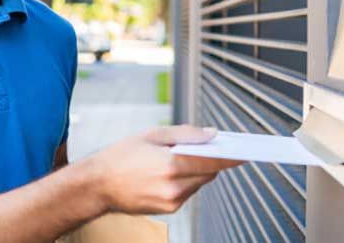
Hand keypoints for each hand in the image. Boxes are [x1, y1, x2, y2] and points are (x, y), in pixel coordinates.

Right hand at [86, 124, 242, 214]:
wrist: (98, 185)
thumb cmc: (120, 156)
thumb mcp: (152, 135)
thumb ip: (185, 134)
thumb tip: (211, 134)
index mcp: (171, 166)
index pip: (213, 161)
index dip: (231, 155)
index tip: (245, 151)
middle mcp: (174, 187)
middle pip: (209, 172)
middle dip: (210, 158)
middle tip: (206, 145)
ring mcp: (172, 201)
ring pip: (199, 182)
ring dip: (196, 169)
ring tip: (178, 156)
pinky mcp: (169, 209)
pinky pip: (187, 190)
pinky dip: (185, 179)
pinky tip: (168, 170)